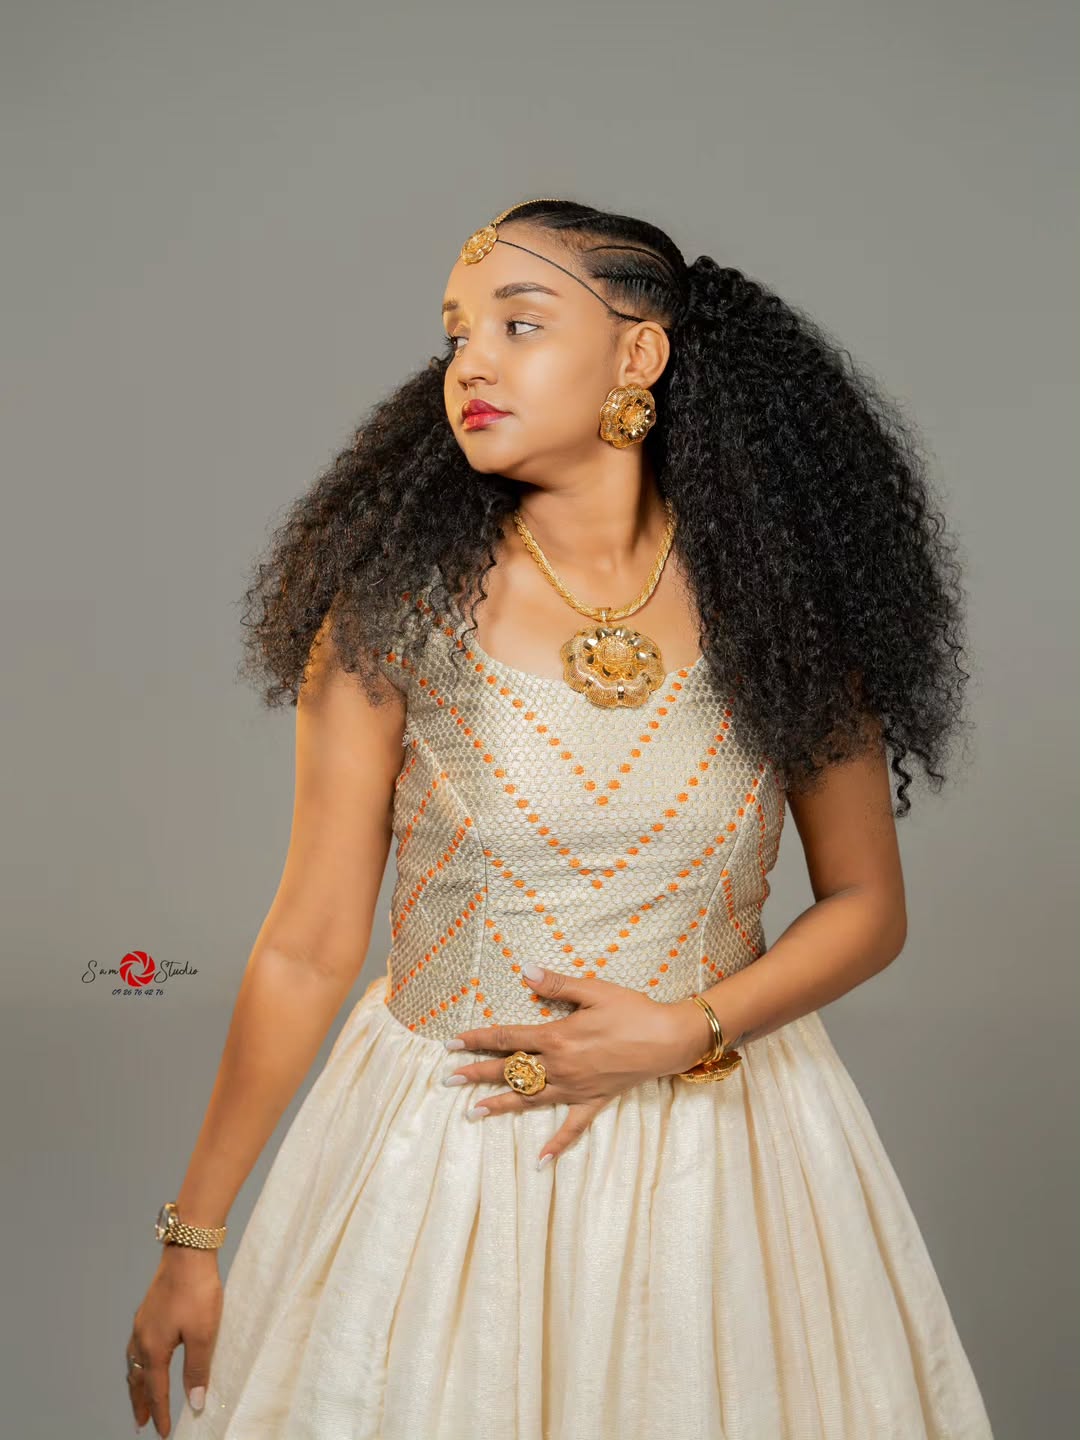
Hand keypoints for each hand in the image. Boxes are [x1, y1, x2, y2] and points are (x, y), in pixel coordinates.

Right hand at [126, 1247, 222, 1435]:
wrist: (188, 1251)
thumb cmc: (197, 1291)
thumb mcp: (204, 1334)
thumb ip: (197, 1370)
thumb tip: (194, 1403)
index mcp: (154, 1349)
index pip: (156, 1391)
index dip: (160, 1413)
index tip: (163, 1433)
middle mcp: (141, 1338)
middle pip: (138, 1380)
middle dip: (140, 1403)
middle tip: (140, 1424)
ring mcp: (142, 1323)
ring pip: (134, 1363)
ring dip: (136, 1384)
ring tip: (139, 1397)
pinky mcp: (147, 1311)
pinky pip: (136, 1347)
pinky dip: (138, 1363)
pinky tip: (145, 1358)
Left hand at [442, 965, 713, 1166]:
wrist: (668, 1039)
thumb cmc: (632, 1010)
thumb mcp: (594, 990)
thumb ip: (557, 985)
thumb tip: (526, 971)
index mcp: (557, 1038)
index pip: (507, 1039)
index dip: (477, 1040)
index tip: (452, 1044)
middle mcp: (561, 1067)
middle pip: (511, 1071)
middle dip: (477, 1073)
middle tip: (448, 1078)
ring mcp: (576, 1088)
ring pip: (530, 1099)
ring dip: (500, 1105)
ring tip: (472, 1112)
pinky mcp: (594, 1101)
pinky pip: (572, 1127)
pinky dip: (556, 1145)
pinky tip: (540, 1161)